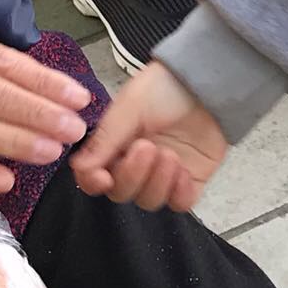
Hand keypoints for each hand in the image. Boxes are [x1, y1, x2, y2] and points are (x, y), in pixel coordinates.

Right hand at [70, 62, 228, 211]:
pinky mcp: (190, 181)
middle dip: (133, 175)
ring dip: (158, 181)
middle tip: (147, 148)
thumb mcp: (131, 105)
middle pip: (122, 193)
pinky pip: (180, 203)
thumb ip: (106, 138)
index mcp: (115, 145)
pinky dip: (179, 193)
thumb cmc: (166, 87)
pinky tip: (182, 170)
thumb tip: (80, 167)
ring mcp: (163, 175)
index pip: (95, 176)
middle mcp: (136, 163)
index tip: (103, 177)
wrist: (207, 83)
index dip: (95, 182)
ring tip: (169, 154)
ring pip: (149, 201)